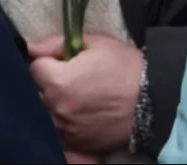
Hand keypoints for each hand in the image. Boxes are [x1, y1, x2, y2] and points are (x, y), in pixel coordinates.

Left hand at [29, 34, 144, 156]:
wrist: (154, 101)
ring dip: (55, 104)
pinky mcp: (75, 143)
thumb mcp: (98, 44)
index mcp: (58, 81)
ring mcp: (64, 129)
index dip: (50, 61)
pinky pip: (58, 131)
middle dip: (49, 83)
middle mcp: (56, 108)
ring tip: (78, 97)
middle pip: (37, 92)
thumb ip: (59, 43)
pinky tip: (81, 114)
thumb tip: (32, 47)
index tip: (65, 60)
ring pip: (46, 113)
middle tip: (72, 78)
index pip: (35, 67)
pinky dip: (64, 122)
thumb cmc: (127, 68)